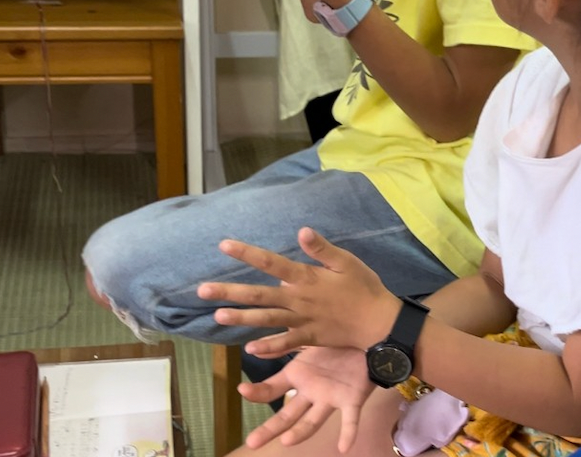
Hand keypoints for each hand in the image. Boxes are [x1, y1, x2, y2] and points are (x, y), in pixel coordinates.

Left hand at [197, 227, 400, 352]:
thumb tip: (301, 231)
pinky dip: (268, 347)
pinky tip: (249, 349)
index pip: (271, 263)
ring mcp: (302, 320)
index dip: (247, 254)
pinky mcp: (310, 338)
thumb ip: (322, 249)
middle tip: (201, 290)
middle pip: (259, 295)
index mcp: (306, 277)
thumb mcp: (346, 261)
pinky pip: (285, 343)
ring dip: (241, 319)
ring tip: (216, 317)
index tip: (224, 245)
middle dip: (229, 292)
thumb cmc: (364, 287)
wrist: (379, 322)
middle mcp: (299, 299)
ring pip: (266, 320)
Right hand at [238, 346, 372, 452]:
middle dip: (270, 428)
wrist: (366, 338)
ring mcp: (330, 399)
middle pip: (287, 415)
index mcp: (298, 377)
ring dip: (300, 433)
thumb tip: (253, 343)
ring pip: (313, 421)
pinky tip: (343, 447)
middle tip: (251, 443)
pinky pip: (349, 419)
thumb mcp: (306, 339)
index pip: (272, 389)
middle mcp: (310, 393)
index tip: (241, 390)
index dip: (257, 392)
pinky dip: (347, 433)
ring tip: (287, 442)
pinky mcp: (351, 401)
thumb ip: (282, 343)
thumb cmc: (334, 340)